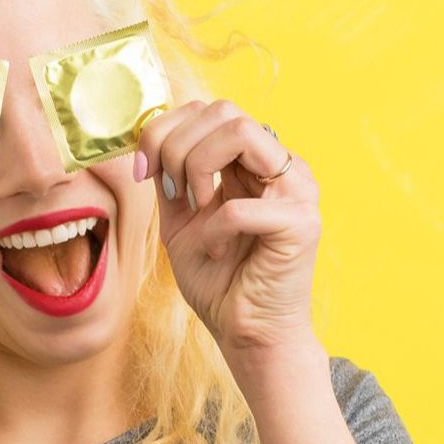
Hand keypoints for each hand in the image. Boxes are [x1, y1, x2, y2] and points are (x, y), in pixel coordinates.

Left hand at [135, 99, 320, 354]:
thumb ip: (170, 174)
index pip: (210, 109)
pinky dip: (214, 229)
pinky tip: (216, 250)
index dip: (164, 130)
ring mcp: (298, 190)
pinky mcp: (301, 223)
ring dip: (198, 169)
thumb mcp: (181, 217)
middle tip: (170, 192)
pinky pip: (240, 205)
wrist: (248, 335)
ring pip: (240, 132)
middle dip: (176, 145)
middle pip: (223, 110)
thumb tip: (146, 136)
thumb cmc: (219, 281)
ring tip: (195, 209)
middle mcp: (283, 166)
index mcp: (257, 160)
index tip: (142, 171)